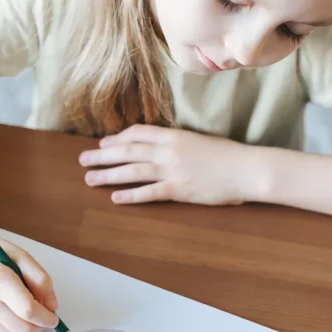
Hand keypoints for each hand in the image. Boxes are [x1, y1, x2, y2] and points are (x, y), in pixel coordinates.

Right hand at [0, 237, 59, 331]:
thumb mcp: (20, 256)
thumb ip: (41, 280)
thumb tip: (52, 306)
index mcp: (0, 280)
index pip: (29, 310)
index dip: (46, 318)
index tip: (54, 318)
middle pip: (22, 329)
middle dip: (39, 328)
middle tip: (45, 319)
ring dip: (25, 328)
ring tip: (27, 313)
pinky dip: (9, 325)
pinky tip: (5, 308)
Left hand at [79, 125, 256, 204]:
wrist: (248, 169)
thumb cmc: (229, 156)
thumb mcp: (200, 142)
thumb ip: (179, 144)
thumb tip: (162, 148)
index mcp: (175, 135)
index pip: (138, 133)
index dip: (118, 138)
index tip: (104, 142)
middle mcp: (169, 150)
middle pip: (128, 151)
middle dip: (103, 155)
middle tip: (83, 160)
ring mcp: (173, 170)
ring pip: (132, 171)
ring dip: (108, 174)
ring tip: (90, 179)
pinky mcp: (179, 189)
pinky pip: (149, 193)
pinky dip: (131, 195)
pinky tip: (115, 198)